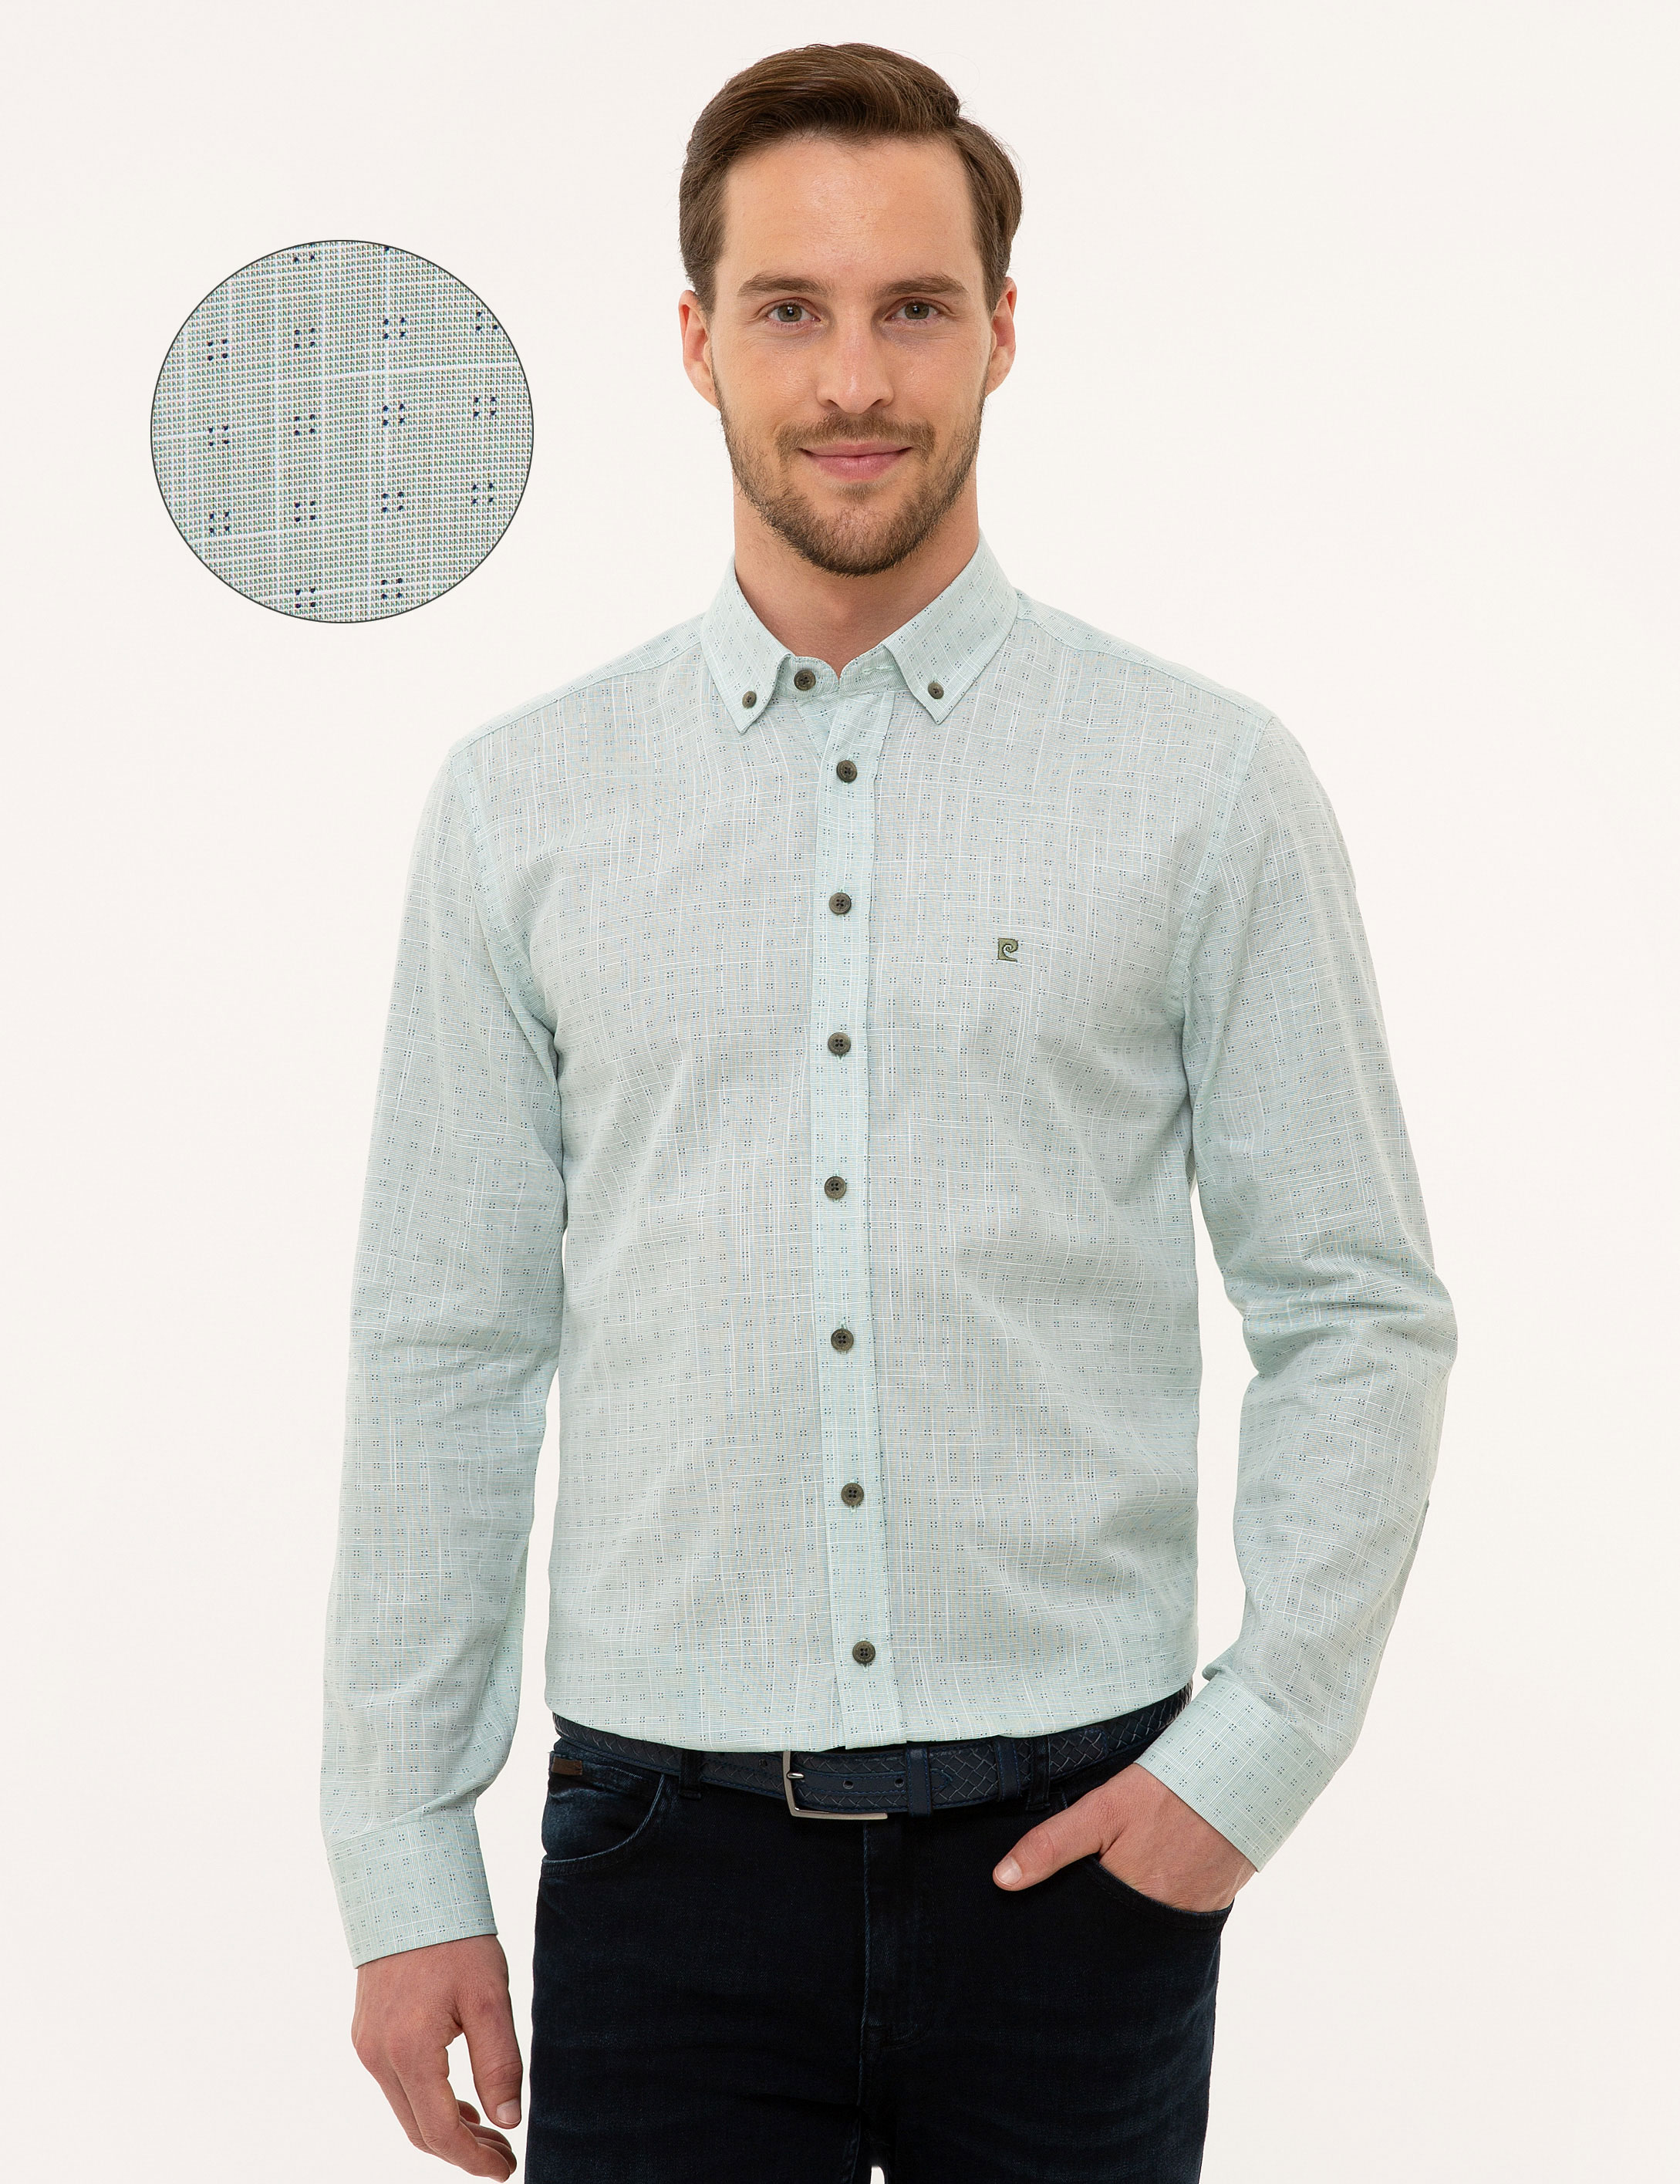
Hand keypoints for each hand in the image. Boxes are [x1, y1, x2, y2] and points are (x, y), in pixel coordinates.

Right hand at [351, 1933, 522, 2176]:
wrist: (408, 1887)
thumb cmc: (454, 1938)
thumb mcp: (489, 1997)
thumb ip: (499, 2062)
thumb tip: (509, 2120)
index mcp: (408, 2050)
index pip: (440, 2132)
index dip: (474, 2159)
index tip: (507, 2168)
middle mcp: (378, 2056)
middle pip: (419, 2130)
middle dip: (463, 2151)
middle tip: (504, 2154)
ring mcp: (367, 2045)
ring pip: (406, 2111)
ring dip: (445, 2128)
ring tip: (490, 2132)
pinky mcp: (367, 2033)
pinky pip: (397, 2085)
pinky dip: (427, 2102)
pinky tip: (459, 2099)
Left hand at [992, 1761, 1256, 1910]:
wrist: (1243, 1778)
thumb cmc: (1168, 1792)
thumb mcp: (1103, 1810)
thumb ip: (1053, 1845)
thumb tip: (1002, 1881)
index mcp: (1127, 1901)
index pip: (1083, 1935)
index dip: (1062, 1934)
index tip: (1039, 1936)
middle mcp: (1158, 1920)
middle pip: (1112, 1939)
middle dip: (1091, 1934)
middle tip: (1071, 1921)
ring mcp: (1188, 1916)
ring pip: (1142, 1932)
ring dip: (1123, 1923)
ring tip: (1109, 1901)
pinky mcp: (1211, 1906)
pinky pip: (1172, 1921)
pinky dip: (1155, 1911)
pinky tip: (1147, 1889)